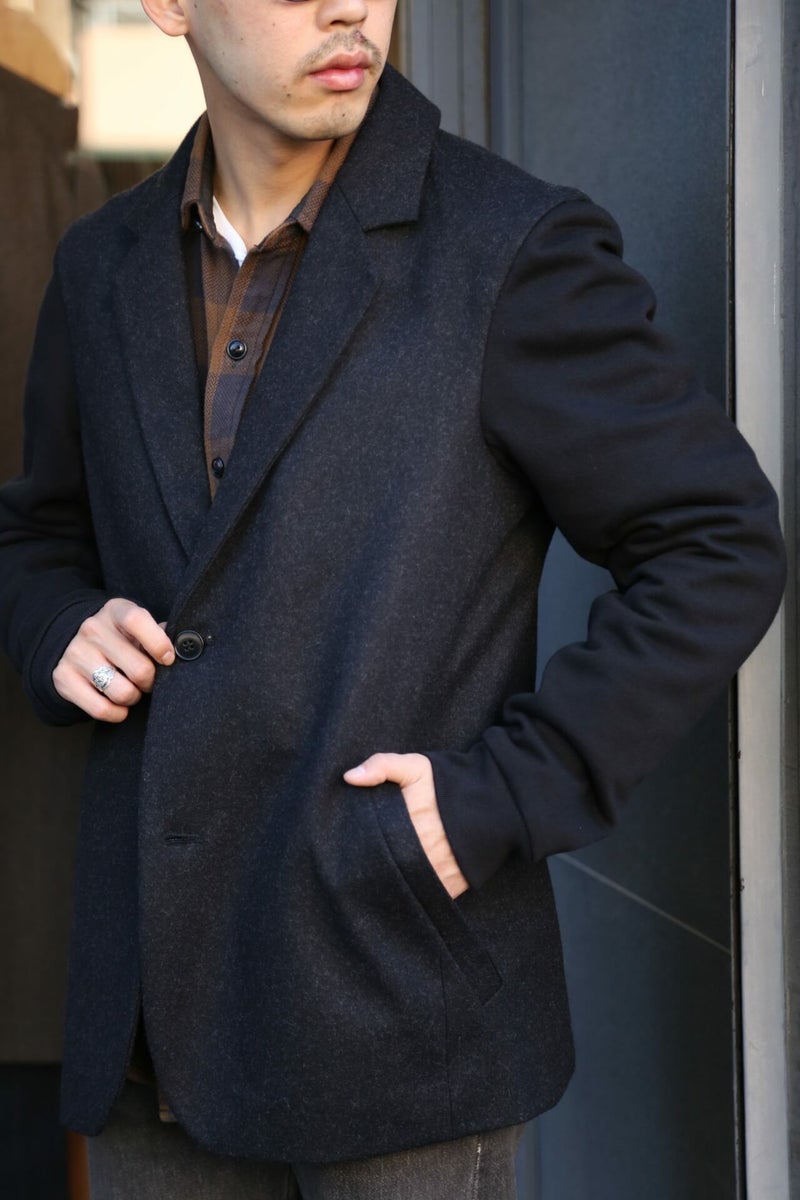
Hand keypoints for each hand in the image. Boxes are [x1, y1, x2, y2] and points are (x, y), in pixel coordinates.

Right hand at [52, 598, 173, 721]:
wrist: (72, 642)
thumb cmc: (119, 637)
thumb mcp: (136, 627)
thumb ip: (158, 634)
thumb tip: (182, 645)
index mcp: (115, 611)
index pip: (138, 621)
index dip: (159, 644)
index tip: (168, 659)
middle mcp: (92, 629)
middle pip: (139, 669)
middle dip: (151, 682)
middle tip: (149, 681)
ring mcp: (75, 654)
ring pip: (122, 692)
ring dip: (134, 698)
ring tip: (133, 691)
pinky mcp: (63, 678)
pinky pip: (100, 709)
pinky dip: (117, 714)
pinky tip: (120, 707)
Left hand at [344, 752, 468, 898]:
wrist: (494, 799)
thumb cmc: (448, 782)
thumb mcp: (415, 766)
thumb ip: (381, 766)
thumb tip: (348, 778)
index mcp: (406, 824)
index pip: (371, 846)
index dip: (360, 849)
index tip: (352, 849)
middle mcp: (421, 853)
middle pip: (386, 869)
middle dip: (374, 868)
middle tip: (361, 868)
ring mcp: (438, 873)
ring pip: (404, 886)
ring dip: (394, 883)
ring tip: (383, 878)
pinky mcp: (453, 886)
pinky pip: (426, 897)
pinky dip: (415, 894)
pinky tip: (406, 886)